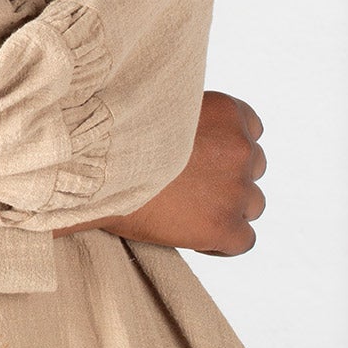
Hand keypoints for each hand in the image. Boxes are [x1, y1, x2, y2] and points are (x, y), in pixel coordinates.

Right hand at [65, 90, 266, 255]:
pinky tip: (194, 236)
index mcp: (227, 111)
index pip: (250, 129)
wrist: (95, 168)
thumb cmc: (113, 134)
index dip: (225, 147)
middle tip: (190, 186)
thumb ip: (183, 118)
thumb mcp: (156, 106)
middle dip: (227, 176)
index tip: (201, 158)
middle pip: (252, 167)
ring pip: (252, 203)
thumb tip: (182, 135)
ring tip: (191, 212)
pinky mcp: (226, 226)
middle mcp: (240, 147)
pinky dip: (223, 241)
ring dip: (227, 207)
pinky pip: (244, 240)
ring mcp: (236, 189)